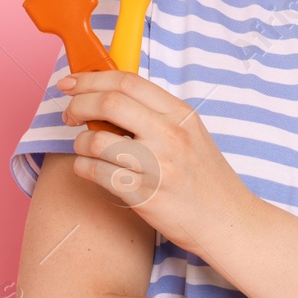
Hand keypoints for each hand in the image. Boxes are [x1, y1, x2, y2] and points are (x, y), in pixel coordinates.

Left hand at [58, 69, 257, 260]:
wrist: (227, 220)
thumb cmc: (204, 178)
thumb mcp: (190, 133)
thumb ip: (155, 114)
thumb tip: (107, 97)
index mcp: (180, 114)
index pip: (128, 81)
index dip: (92, 78)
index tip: (71, 82)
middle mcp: (170, 135)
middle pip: (109, 102)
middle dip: (78, 104)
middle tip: (69, 114)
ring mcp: (158, 166)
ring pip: (96, 140)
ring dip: (80, 142)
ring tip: (85, 148)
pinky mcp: (145, 195)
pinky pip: (97, 173)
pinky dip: (83, 167)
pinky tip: (89, 168)